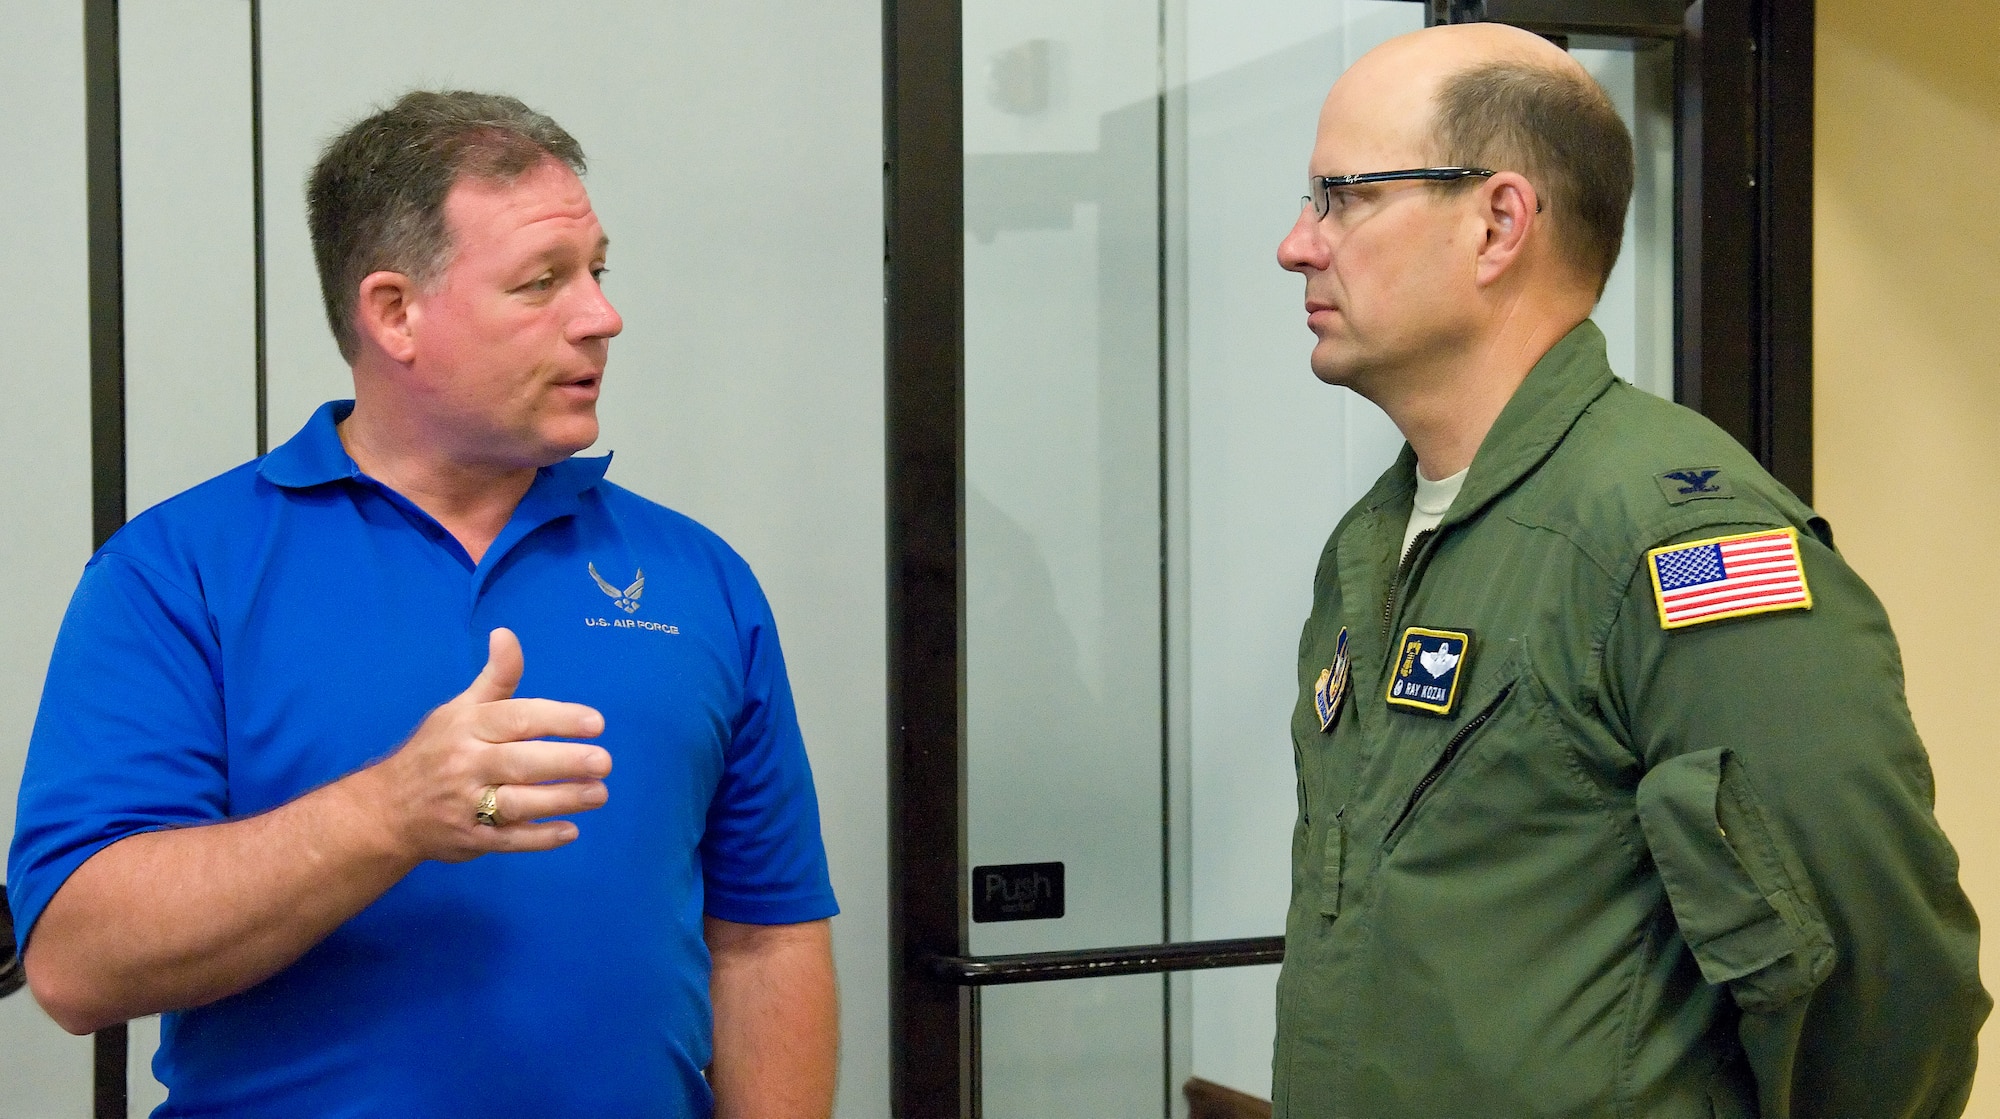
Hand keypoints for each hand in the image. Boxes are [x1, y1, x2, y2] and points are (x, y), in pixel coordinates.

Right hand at [362, 628, 610, 862]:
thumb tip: (506, 634)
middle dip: (564, 762)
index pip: (517, 719)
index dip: (558, 719)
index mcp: (468, 727)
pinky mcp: (470, 839)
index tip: (596, 722)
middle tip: (604, 761)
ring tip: (599, 793)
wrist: (387, 809)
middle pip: (520, 762)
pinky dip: (540, 838)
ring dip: (561, 799)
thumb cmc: (436, 751)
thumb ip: (495, 678)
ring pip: (517, 803)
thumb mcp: (460, 709)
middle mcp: (466, 764)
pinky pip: (509, 840)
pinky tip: (571, 831)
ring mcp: (466, 804)